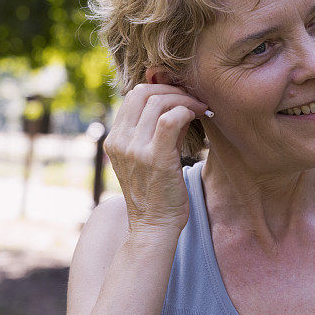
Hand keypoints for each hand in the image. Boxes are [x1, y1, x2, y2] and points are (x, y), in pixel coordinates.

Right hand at [103, 84, 208, 236]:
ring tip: (200, 108)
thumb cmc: (156, 193)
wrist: (153, 227)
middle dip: (173, 89)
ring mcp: (134, 150)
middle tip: (193, 99)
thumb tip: (179, 103)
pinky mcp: (155, 158)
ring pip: (158, 102)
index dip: (159, 88)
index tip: (180, 96)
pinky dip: (185, 112)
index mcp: (114, 140)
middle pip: (143, 93)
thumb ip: (158, 130)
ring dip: (184, 100)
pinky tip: (196, 117)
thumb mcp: (149, 157)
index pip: (133, 96)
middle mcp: (120, 142)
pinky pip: (170, 120)